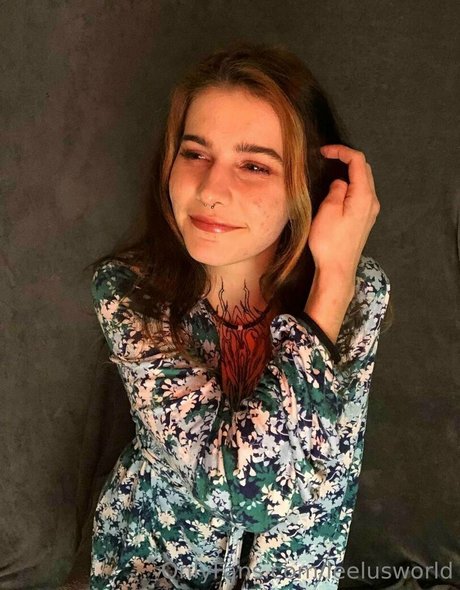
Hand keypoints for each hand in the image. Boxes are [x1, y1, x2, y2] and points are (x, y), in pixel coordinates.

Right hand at [307, 144, 379, 277]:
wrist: (337, 270)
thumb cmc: (330, 243)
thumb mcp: (327, 211)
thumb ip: (336, 190)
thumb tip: (340, 182)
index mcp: (364, 196)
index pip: (358, 161)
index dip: (341, 151)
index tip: (325, 152)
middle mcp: (372, 202)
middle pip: (364, 170)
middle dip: (346, 159)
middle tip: (327, 157)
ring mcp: (370, 212)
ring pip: (364, 182)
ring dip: (349, 172)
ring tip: (331, 170)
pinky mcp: (365, 220)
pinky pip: (361, 194)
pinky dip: (351, 185)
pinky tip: (338, 189)